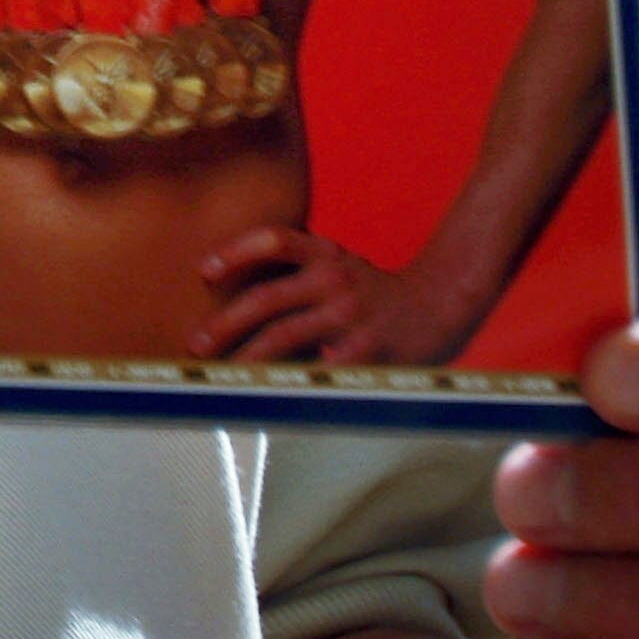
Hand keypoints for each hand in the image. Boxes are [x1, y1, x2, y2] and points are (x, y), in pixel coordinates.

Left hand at [190, 225, 466, 365]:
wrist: (443, 303)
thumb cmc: (377, 291)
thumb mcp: (341, 265)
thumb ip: (300, 275)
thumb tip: (240, 306)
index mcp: (327, 251)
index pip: (275, 239)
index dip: (237, 251)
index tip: (204, 270)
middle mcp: (335, 278)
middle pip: (267, 297)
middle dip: (225, 323)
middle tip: (196, 346)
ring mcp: (350, 315)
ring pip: (285, 338)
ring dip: (247, 359)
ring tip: (222, 377)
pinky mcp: (365, 350)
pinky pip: (318, 372)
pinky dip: (292, 384)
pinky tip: (270, 399)